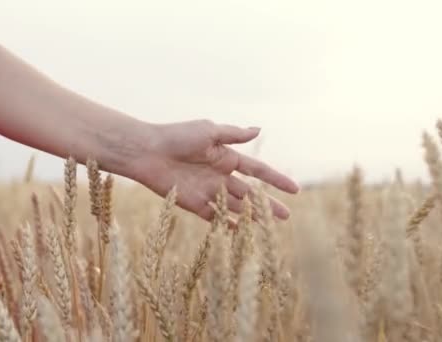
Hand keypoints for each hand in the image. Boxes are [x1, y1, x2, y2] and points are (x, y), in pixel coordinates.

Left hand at [128, 120, 298, 220]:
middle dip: (267, 204)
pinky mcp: (193, 203)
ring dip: (251, 216)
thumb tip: (259, 130)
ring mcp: (207, 191)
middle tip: (286, 216)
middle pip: (249, 193)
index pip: (257, 170)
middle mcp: (219, 175)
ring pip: (235, 206)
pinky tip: (240, 233)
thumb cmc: (176, 136)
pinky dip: (226, 225)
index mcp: (225, 157)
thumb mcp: (208, 131)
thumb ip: (233, 135)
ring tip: (268, 227)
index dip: (275, 179)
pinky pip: (214, 217)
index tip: (295, 189)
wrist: (147, 152)